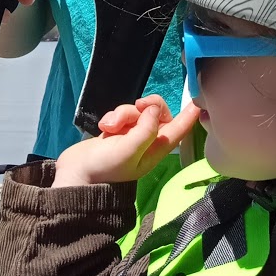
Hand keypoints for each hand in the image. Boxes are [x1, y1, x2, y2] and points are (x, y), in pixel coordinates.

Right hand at [52, 96, 200, 188]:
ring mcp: (131, 135)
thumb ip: (145, 130)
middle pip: (157, 112)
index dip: (189, 115)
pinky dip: (114, 116)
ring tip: (109, 127)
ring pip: (136, 110)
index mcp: (156, 149)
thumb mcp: (128, 151)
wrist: (76, 175)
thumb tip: (153, 110)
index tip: (198, 100)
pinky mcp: (117, 130)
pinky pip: (122, 113)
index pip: (179, 129)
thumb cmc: (105, 168)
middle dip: (145, 106)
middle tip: (136, 106)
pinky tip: (103, 127)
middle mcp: (147, 141)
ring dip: (123, 113)